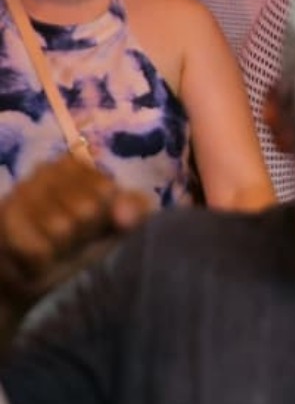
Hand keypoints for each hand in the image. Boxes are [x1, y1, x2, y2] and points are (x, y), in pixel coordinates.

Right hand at [0, 157, 151, 308]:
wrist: (27, 275)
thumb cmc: (77, 243)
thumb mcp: (113, 225)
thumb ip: (134, 211)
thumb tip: (133, 214)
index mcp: (75, 165)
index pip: (108, 191)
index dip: (106, 216)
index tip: (93, 223)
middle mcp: (44, 171)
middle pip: (87, 210)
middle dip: (83, 235)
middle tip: (69, 240)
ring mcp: (19, 195)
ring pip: (61, 229)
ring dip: (61, 250)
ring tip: (52, 248)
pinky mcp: (2, 223)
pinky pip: (38, 251)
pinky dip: (42, 263)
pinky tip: (34, 260)